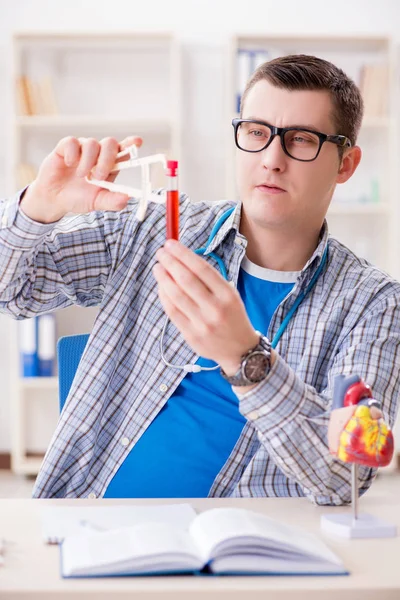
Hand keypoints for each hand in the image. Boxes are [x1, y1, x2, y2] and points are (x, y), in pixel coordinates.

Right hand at [20, 135, 142, 223]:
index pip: (124, 150)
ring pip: (92, 143)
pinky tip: (69, 165)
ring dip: (88, 161)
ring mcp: (82, 149)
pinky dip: (72, 154)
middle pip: (110, 143)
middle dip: (107, 158)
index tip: (137, 142)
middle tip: (98, 176)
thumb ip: (113, 201)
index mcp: (109, 166)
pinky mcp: (65, 147)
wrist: (54, 199)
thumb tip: (128, 198)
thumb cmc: (78, 198)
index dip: (131, 144)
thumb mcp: (97, 202)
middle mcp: (98, 154)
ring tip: (81, 176)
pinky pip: (72, 142)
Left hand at [153, 239, 258, 373]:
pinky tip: (161, 286)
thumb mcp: (230, 295)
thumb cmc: (231, 316)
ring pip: (176, 296)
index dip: (183, 254)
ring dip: (163, 278)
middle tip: (161, 252)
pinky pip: (172, 312)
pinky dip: (164, 296)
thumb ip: (208, 280)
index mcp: (228, 295)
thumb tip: (181, 258)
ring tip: (157, 267)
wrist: (240, 350)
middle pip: (186, 280)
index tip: (171, 244)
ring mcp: (202, 323)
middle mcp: (215, 309)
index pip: (201, 269)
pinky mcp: (191, 335)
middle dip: (170, 262)